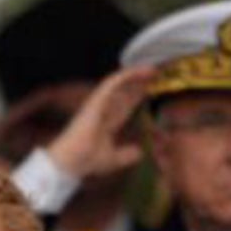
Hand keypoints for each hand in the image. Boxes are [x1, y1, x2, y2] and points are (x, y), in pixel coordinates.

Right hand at [41, 65, 156, 179]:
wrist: (74, 161)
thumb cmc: (87, 161)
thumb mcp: (114, 159)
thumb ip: (126, 155)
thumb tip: (140, 152)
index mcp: (107, 122)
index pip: (125, 105)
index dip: (137, 97)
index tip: (150, 89)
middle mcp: (103, 110)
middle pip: (124, 92)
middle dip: (139, 83)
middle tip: (156, 75)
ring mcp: (99, 103)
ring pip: (119, 84)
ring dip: (135, 75)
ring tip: (152, 70)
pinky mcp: (96, 100)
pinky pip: (112, 83)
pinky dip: (126, 75)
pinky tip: (139, 71)